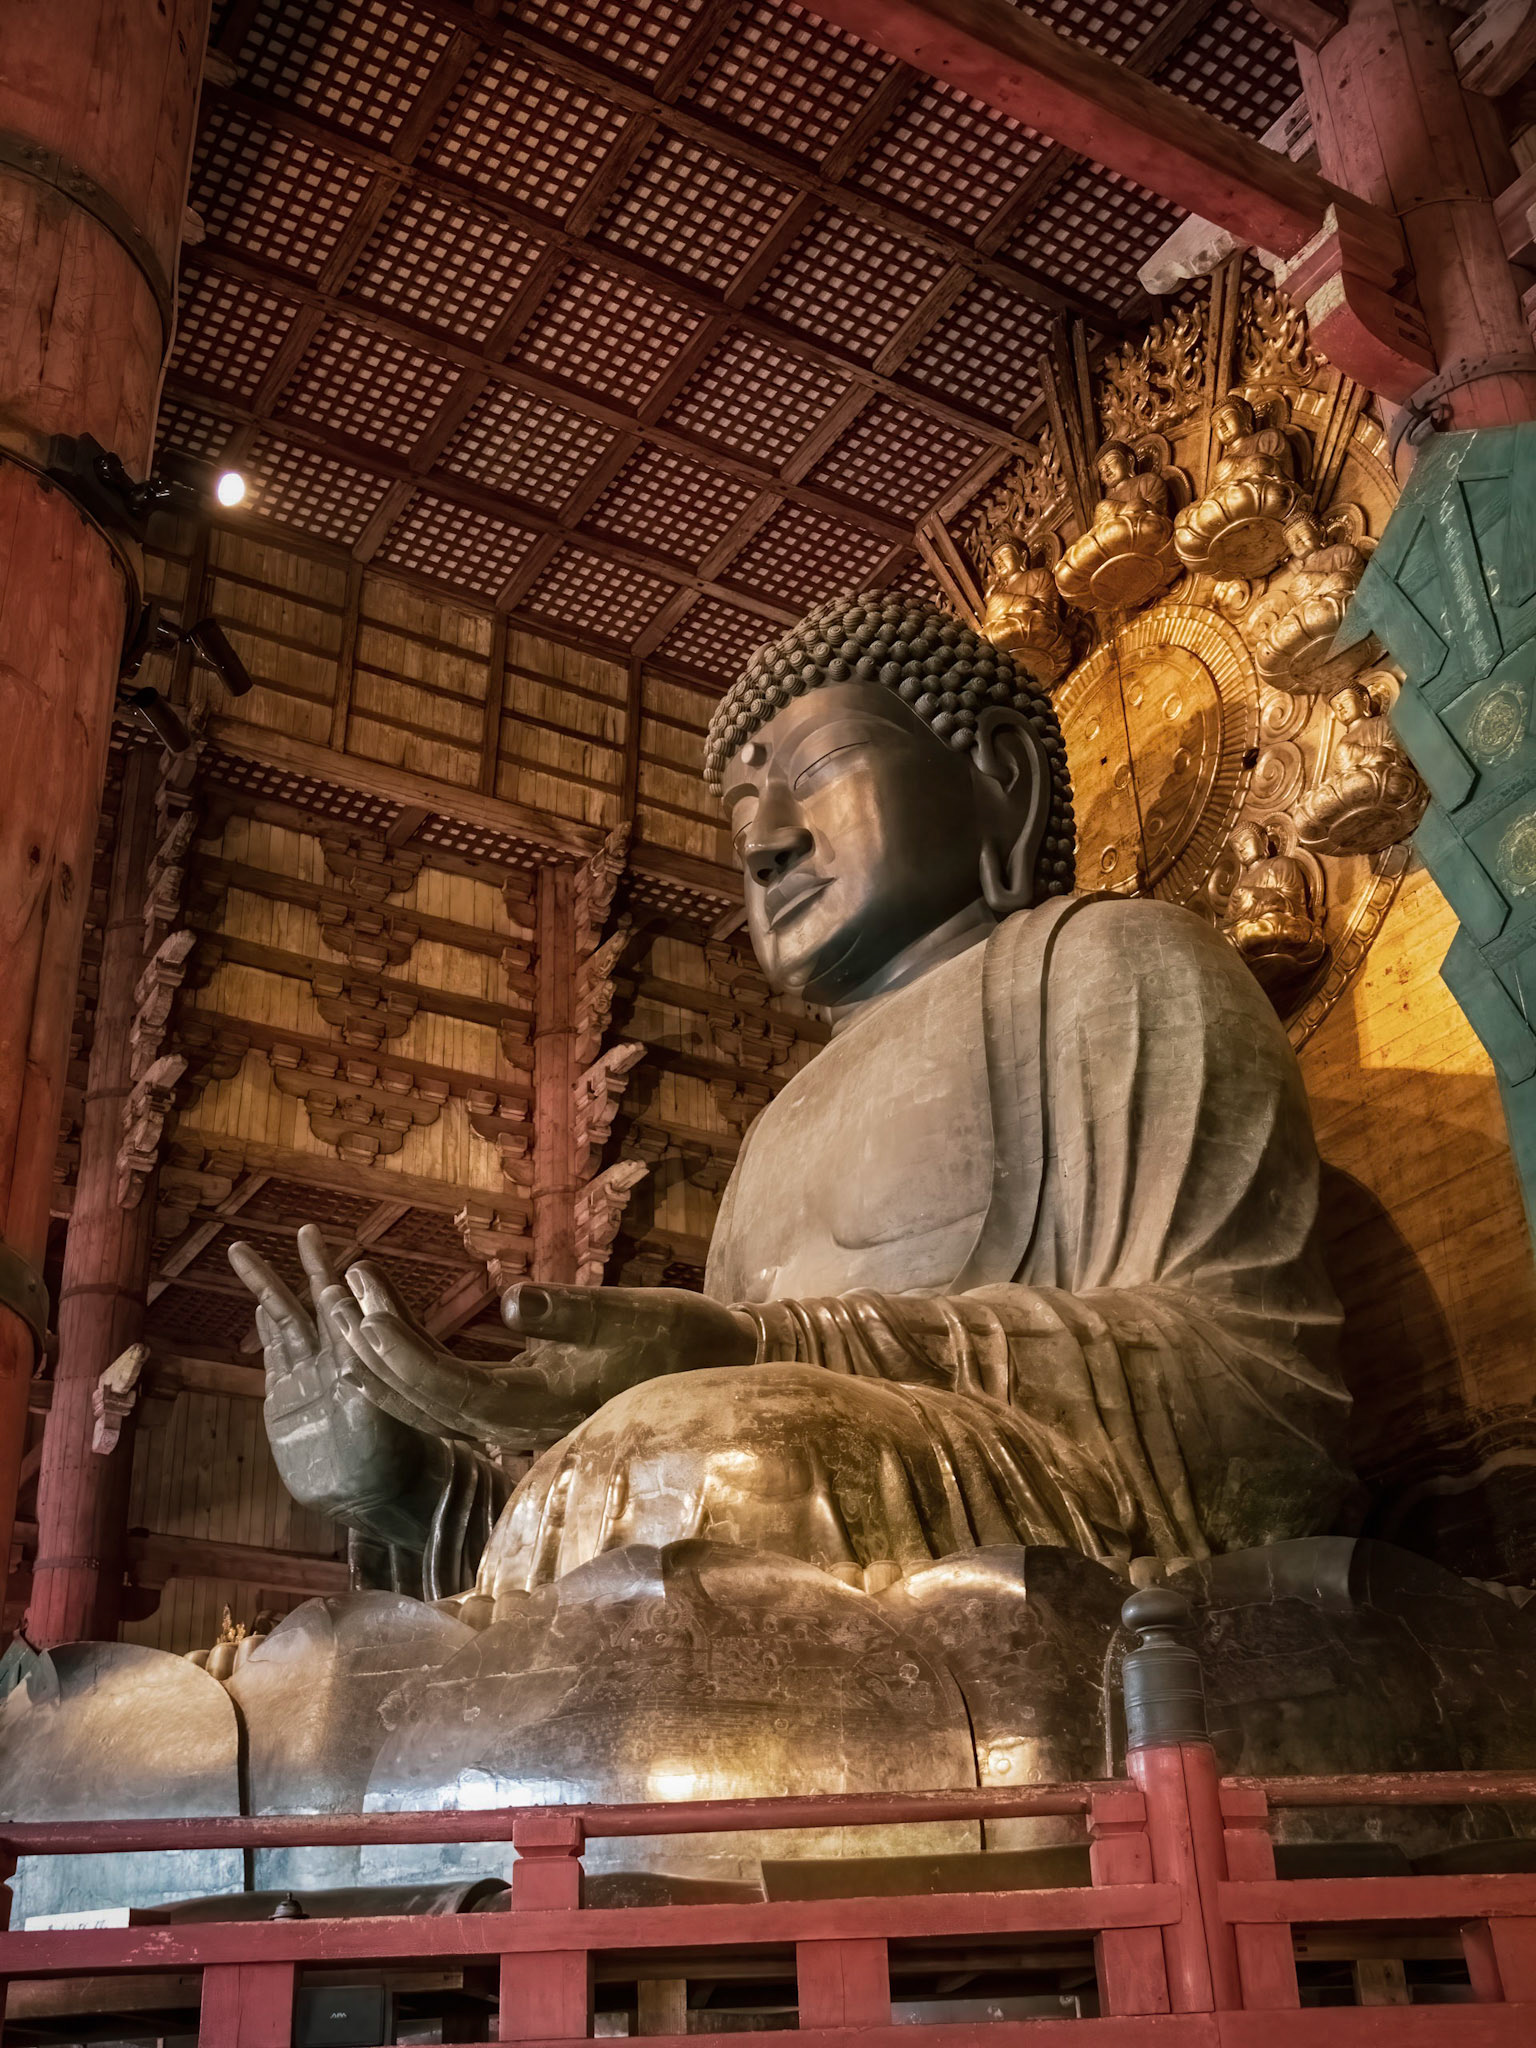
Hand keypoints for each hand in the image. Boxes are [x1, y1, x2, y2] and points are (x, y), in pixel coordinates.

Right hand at [228, 1227, 428, 1543]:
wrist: (363, 1500)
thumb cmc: (389, 1458)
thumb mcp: (382, 1414)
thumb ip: (367, 1375)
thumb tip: (358, 1330)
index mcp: (361, 1356)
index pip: (343, 1302)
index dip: (330, 1271)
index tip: (316, 1239)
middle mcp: (334, 1359)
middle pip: (314, 1301)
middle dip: (306, 1266)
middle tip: (303, 1228)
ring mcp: (307, 1377)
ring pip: (284, 1323)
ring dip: (268, 1289)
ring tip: (244, 1253)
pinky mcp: (283, 1402)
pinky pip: (273, 1357)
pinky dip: (264, 1331)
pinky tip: (259, 1308)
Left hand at [327, 1279, 756, 1446]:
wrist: (720, 1371)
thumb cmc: (678, 1338)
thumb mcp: (625, 1315)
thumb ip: (566, 1312)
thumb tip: (510, 1299)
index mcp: (533, 1406)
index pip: (443, 1384)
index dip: (398, 1346)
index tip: (362, 1300)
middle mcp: (515, 1424)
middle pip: (423, 1397)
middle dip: (376, 1349)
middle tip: (337, 1293)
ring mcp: (518, 1420)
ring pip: (432, 1401)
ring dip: (387, 1361)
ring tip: (344, 1316)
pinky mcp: (525, 1405)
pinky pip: (452, 1394)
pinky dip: (416, 1368)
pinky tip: (394, 1345)